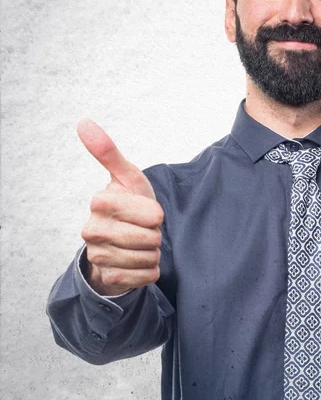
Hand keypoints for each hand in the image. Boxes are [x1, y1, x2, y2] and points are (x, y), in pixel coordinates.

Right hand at [77, 120, 163, 295]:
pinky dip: (150, 270)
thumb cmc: (130, 204)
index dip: (157, 214)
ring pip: (148, 257)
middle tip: (145, 229)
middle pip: (150, 238)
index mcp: (99, 202)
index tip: (149, 211)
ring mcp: (98, 255)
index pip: (152, 214)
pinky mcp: (108, 277)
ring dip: (153, 252)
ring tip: (141, 244)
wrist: (122, 241)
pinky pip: (145, 277)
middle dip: (155, 234)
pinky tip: (139, 261)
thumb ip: (108, 152)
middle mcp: (91, 230)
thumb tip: (83, 122)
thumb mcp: (127, 177)